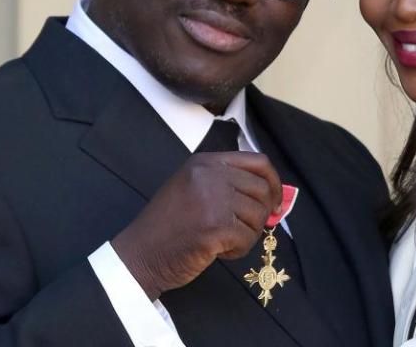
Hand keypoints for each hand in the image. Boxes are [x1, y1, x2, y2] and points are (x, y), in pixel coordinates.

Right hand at [111, 151, 281, 299]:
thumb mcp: (194, 188)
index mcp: (205, 162)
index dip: (274, 183)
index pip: (258, 162)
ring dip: (247, 234)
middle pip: (262, 189)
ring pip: (257, 215)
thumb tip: (272, 195)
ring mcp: (212, 198)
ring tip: (223, 241)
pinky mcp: (215, 226)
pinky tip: (218, 251)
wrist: (140, 254)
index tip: (275, 202)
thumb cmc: (167, 226)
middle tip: (246, 229)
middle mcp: (209, 174)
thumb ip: (227, 184)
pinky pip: (247, 238)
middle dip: (262, 214)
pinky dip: (238, 250)